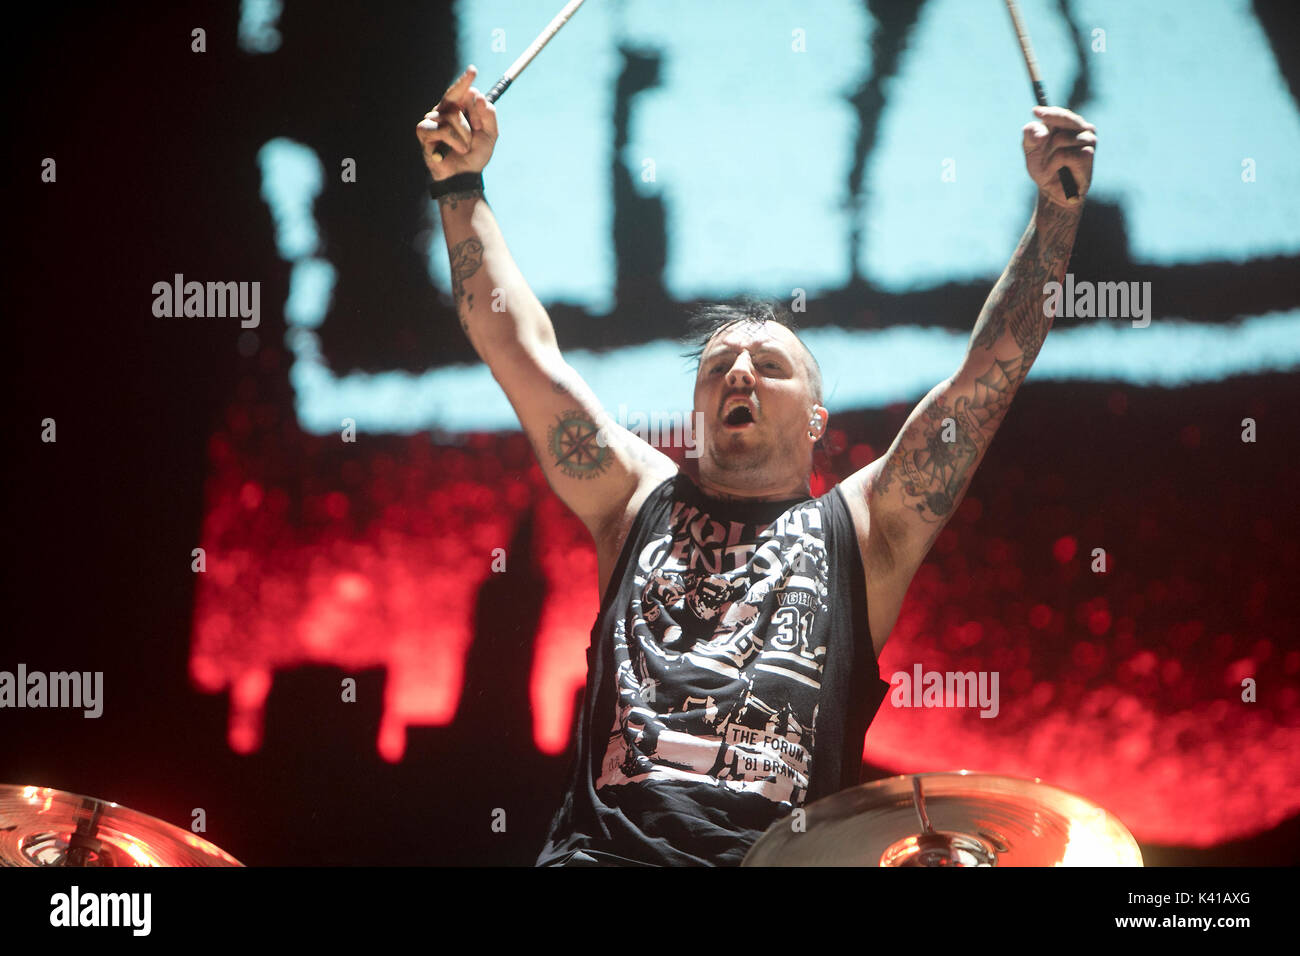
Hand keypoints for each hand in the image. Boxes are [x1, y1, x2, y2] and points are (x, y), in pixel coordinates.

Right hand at [415, 65, 498, 181]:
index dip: (464, 81)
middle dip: (471, 119)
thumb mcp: (490, 134)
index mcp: (457, 109)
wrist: (464, 176)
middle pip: (456, 100)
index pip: (460, 91)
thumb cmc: (474, 155)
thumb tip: (478, 95)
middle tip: (476, 133)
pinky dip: (454, 141)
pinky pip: (443, 129)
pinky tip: (454, 150)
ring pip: (452, 116)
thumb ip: (489, 115)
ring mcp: (431, 120)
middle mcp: (442, 112)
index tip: (473, 70)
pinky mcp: (423, 131)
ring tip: (464, 147)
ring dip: (465, 135)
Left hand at [1023, 105, 1095, 206]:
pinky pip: (1066, 154)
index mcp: (1067, 124)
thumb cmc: (1043, 167)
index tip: (1035, 112)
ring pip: (1062, 138)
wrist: (1052, 191)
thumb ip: (1030, 135)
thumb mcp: (1030, 149)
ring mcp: (1088, 139)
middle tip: (1041, 152)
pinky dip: (1058, 164)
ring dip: (1051, 155)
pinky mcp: (1089, 154)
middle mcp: (1080, 128)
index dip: (1048, 112)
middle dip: (1047, 138)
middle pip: (1063, 119)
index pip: (1058, 113)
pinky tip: (1063, 171)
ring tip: (1054, 165)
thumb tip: (1042, 133)